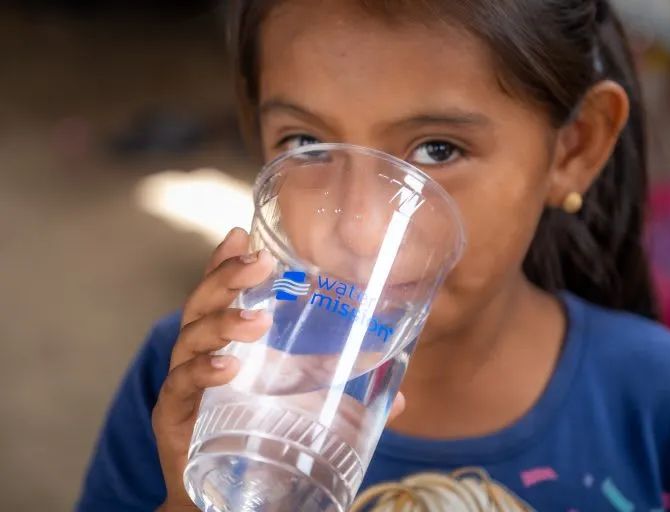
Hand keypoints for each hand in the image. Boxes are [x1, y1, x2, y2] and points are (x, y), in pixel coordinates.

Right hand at [151, 228, 405, 510]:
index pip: (221, 293)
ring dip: (223, 323)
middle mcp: (200, 355)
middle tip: (260, 264)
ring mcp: (184, 384)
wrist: (224, 494)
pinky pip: (182, 386)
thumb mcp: (303, 409)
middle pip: (202, 303)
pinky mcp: (174, 417)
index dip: (226, 263)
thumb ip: (344, 397)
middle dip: (227, 278)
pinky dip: (202, 373)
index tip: (242, 233)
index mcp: (227, 343)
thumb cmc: (259, 438)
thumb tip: (402, 399)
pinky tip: (226, 367)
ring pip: (191, 338)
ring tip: (256, 321)